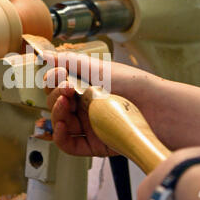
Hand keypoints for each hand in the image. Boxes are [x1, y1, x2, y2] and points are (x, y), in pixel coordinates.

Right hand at [43, 51, 158, 156]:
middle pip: (56, 104)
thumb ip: (70, 61)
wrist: (155, 106)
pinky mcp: (94, 145)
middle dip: (55, 94)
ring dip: (55, 113)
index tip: (58, 75)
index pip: (57, 86)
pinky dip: (60, 136)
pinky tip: (61, 126)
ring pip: (59, 123)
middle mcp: (85, 106)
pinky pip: (69, 145)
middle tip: (67, 89)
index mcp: (85, 87)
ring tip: (64, 104)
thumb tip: (45, 55)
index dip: (53, 81)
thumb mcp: (97, 68)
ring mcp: (89, 126)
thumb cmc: (131, 83)